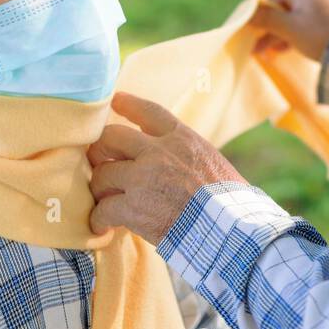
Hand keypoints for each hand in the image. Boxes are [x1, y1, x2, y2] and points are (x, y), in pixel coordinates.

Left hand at [88, 93, 245, 244]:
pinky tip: (102, 225)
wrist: (227, 228)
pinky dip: (99, 219)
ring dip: (101, 189)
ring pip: (101, 175)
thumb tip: (176, 162)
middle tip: (99, 162)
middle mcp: (157, 152)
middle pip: (111, 137)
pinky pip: (102, 210)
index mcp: (181, 139)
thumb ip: (186, 155)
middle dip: (100, 149)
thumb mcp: (212, 161)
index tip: (116, 100)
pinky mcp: (132, 207)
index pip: (149, 112)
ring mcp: (142, 178)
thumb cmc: (228, 201)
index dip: (129, 104)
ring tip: (106, 201)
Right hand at [249, 0, 328, 61]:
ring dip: (273, 33)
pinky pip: (298, 24)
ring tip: (259, 53)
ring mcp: (317, 6)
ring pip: (287, 16)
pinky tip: (276, 51)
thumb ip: (266, 19)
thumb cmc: (320, 35)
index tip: (245, 23)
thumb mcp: (290, 27)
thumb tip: (246, 15)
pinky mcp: (322, 21)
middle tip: (249, 40)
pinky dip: (286, 35)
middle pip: (277, 3)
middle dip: (262, 23)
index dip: (254, 5)